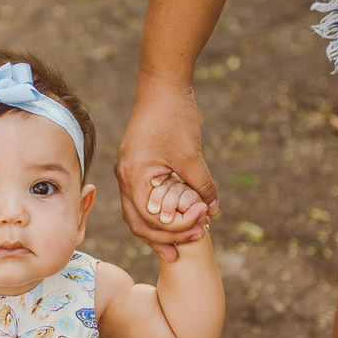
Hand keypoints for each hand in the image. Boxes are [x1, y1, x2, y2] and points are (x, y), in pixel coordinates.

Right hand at [115, 80, 217, 261]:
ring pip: (136, 213)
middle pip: (137, 223)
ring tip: (177, 243)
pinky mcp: (135, 166)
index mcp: (134, 176)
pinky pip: (141, 199)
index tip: (199, 230)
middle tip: (182, 252)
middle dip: (161, 239)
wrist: (162, 86)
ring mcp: (128, 172)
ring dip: (156, 229)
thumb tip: (213, 211)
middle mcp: (125, 177)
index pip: (149, 220)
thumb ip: (201, 185)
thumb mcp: (191, 155)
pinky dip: (155, 212)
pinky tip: (173, 218)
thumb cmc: (174, 116)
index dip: (175, 230)